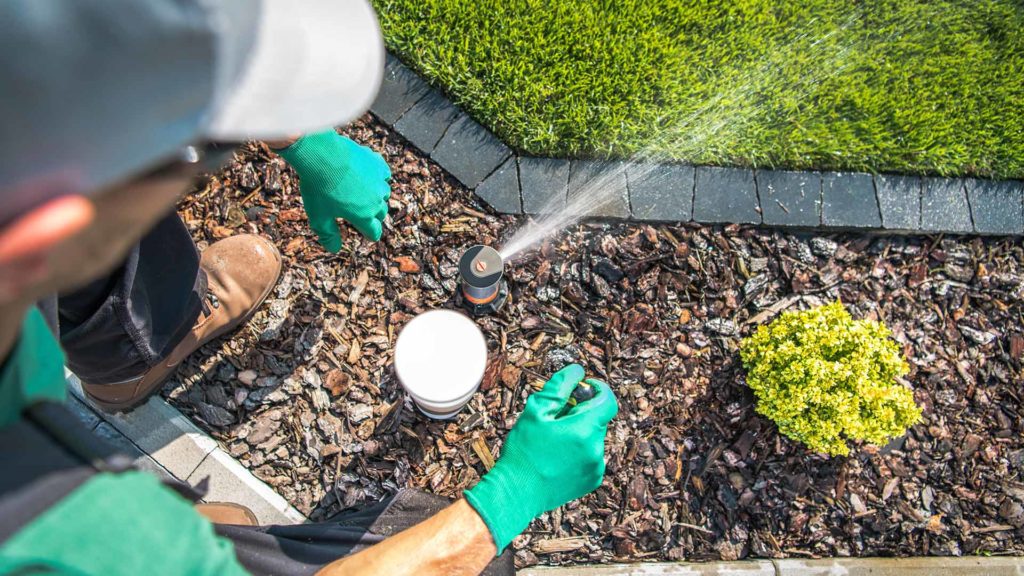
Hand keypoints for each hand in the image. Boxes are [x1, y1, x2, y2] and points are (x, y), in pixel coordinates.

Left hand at [276, 130, 390, 252]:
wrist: (320, 154)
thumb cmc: (318, 188)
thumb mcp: (318, 217)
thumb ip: (328, 236)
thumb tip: (335, 250)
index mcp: (364, 216)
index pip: (374, 232)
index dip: (369, 234)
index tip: (365, 233)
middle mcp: (375, 200)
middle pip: (380, 214)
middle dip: (372, 216)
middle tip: (360, 212)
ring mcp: (378, 181)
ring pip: (383, 194)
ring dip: (376, 196)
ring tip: (362, 193)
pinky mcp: (377, 163)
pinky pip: (384, 174)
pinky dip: (378, 177)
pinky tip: (368, 176)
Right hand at [464, 364, 617, 552]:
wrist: (517, 493)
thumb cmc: (523, 452)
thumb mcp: (536, 411)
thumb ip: (560, 386)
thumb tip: (577, 371)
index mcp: (585, 429)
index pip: (607, 400)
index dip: (597, 389)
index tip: (581, 387)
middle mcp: (596, 449)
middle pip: (598, 418)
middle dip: (581, 412)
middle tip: (554, 418)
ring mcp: (596, 467)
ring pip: (593, 437)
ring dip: (579, 432)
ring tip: (553, 441)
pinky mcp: (592, 480)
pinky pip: (591, 456)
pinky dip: (579, 450)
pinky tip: (557, 456)